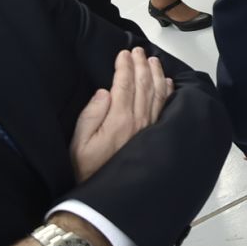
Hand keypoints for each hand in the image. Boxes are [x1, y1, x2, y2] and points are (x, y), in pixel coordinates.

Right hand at [70, 49, 173, 181]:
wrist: (105, 195)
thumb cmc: (86, 168)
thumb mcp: (79, 142)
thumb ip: (91, 114)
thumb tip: (106, 91)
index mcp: (119, 119)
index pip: (125, 85)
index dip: (125, 67)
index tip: (123, 53)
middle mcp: (139, 121)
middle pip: (143, 85)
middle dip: (141, 65)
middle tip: (138, 50)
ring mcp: (150, 128)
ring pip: (157, 94)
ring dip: (156, 74)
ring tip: (153, 59)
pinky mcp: (155, 135)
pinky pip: (164, 108)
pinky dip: (167, 92)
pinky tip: (167, 82)